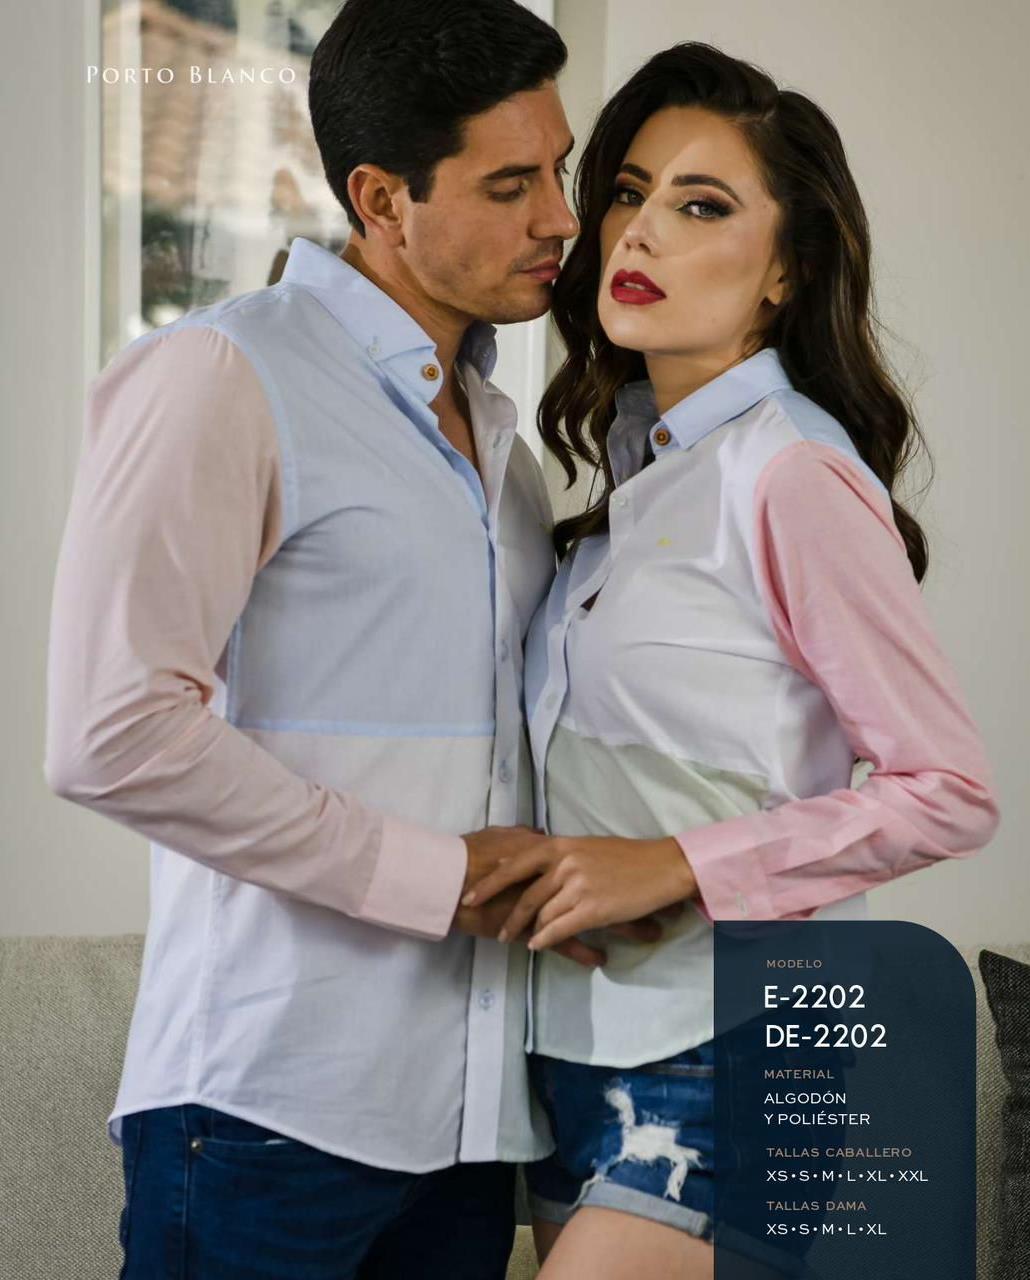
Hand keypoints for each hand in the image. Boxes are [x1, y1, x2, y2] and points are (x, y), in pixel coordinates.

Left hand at [461, 834, 697, 951]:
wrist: (658, 867)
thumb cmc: (622, 856)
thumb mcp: (583, 847)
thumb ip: (555, 855)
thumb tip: (523, 860)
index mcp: (559, 846)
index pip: (514, 864)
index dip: (489, 883)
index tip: (469, 896)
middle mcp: (564, 864)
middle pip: (524, 895)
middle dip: (505, 915)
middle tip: (494, 930)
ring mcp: (578, 887)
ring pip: (542, 915)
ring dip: (527, 931)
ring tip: (518, 939)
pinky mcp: (593, 909)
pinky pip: (560, 929)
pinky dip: (545, 939)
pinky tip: (537, 945)